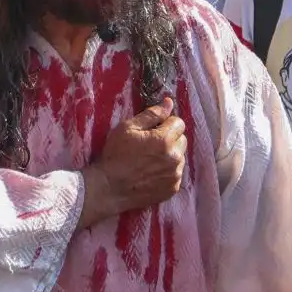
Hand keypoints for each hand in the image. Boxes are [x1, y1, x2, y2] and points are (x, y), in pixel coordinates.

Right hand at [81, 98, 185, 227]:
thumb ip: (151, 114)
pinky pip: (176, 174)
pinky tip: (151, 173)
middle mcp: (175, 158)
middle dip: (170, 138)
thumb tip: (168, 103)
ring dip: (170, 155)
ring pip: (180, 157)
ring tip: (150, 160)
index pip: (178, 123)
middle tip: (151, 145)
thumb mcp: (127, 128)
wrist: (108, 189)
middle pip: (182, 140)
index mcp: (165, 140)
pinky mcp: (172, 189)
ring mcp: (175, 175)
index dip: (165, 123)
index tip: (153, 129)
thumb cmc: (115, 156)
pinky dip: (167, 171)